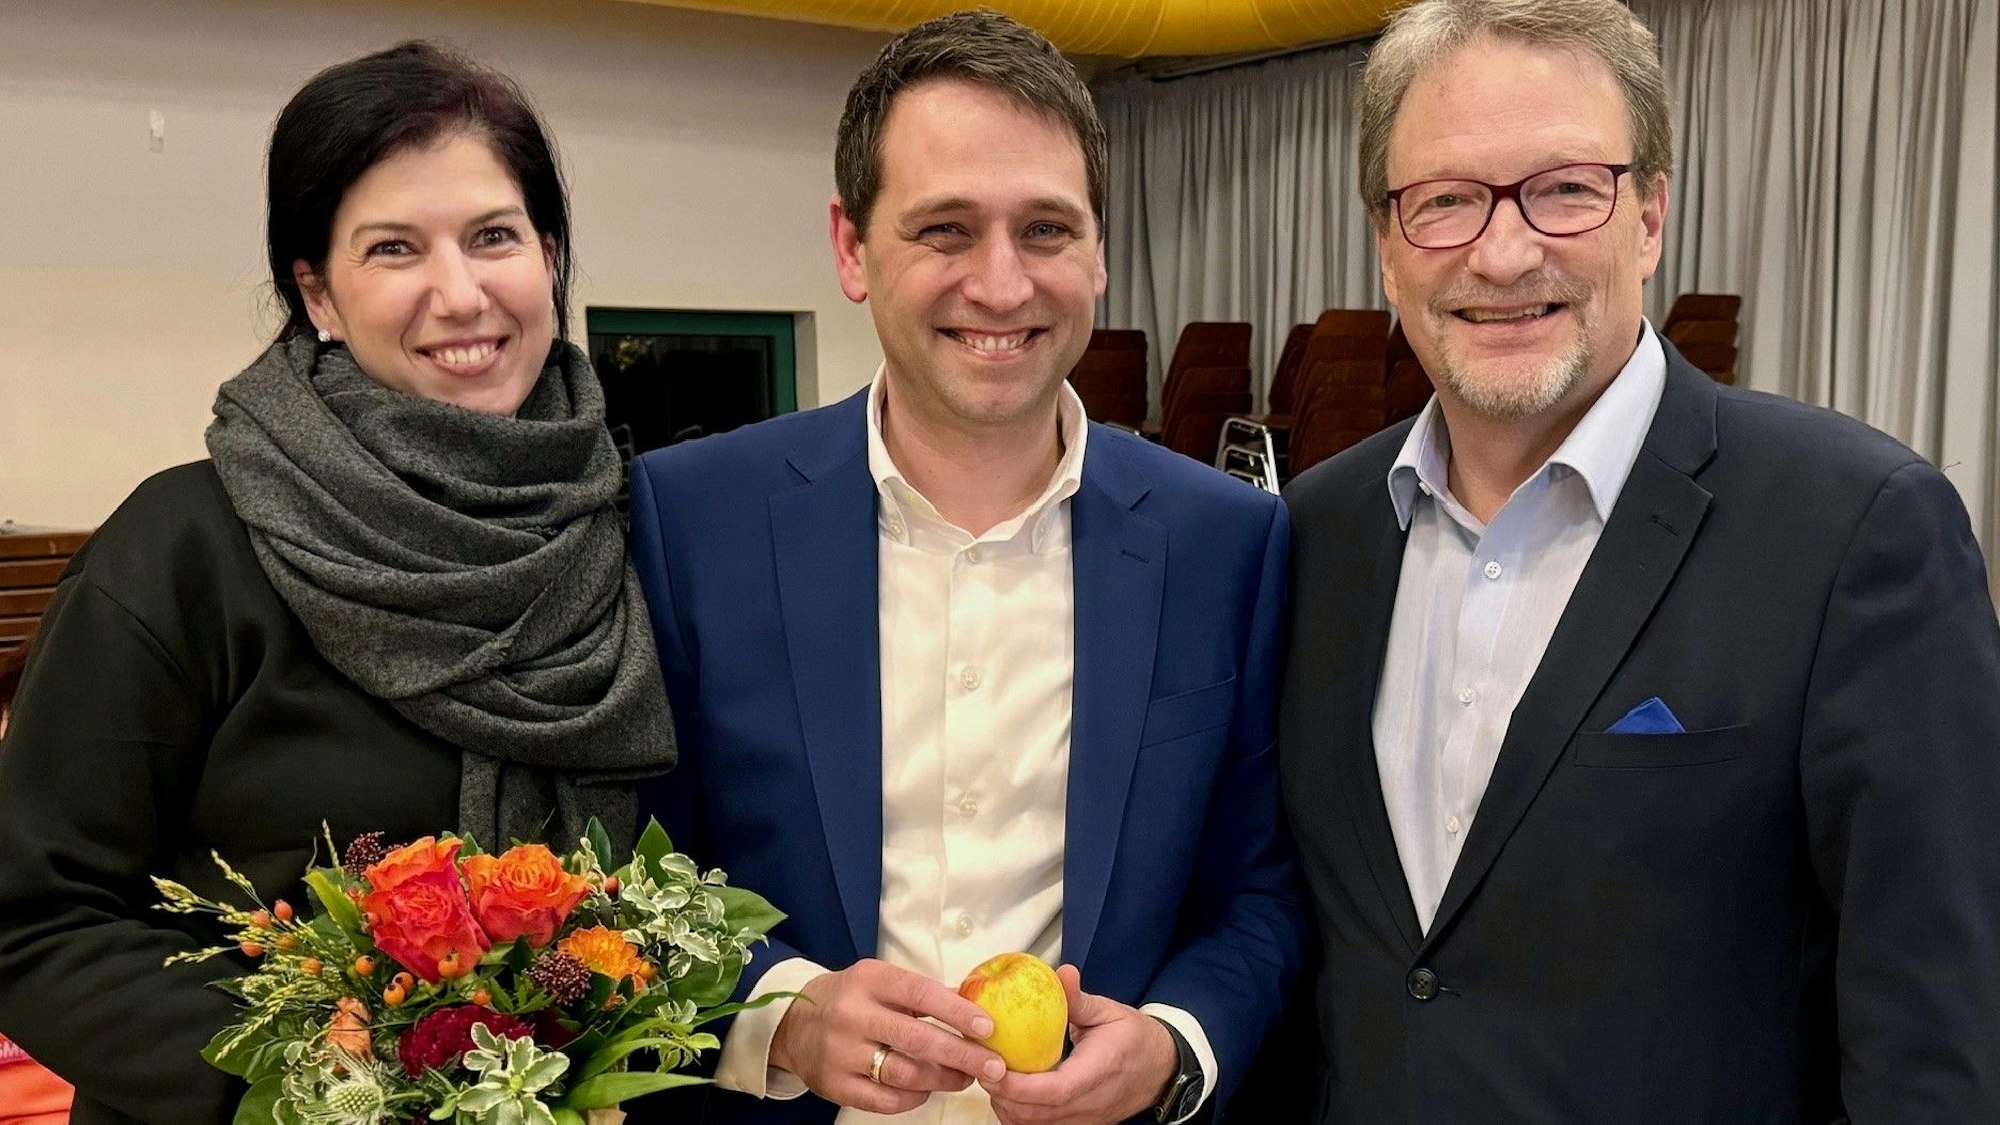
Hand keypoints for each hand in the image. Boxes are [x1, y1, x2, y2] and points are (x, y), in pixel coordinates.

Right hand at [769, 958, 1007, 1114]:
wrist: (794, 1024)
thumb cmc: (851, 999)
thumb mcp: (880, 981)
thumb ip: (922, 994)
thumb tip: (975, 1007)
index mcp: (870, 980)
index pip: (921, 994)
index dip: (958, 1012)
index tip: (988, 1028)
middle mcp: (853, 1015)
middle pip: (917, 1040)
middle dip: (962, 1055)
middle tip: (994, 1066)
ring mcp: (842, 1053)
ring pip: (904, 1074)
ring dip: (943, 1079)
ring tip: (965, 1078)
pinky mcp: (835, 1085)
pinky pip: (885, 1100)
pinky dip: (914, 1098)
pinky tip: (928, 1090)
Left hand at [983, 965, 1179, 1124]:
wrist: (1161, 1069)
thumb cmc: (1135, 1039)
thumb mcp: (1110, 1012)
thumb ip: (1080, 999)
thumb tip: (1062, 974)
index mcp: (1100, 1070)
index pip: (1056, 1090)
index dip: (1019, 1085)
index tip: (993, 1067)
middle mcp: (1092, 1103)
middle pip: (1038, 1115)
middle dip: (1003, 1096)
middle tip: (982, 1067)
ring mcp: (1086, 1120)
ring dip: (1008, 1108)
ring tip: (993, 1078)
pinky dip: (1020, 1115)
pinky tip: (1010, 1094)